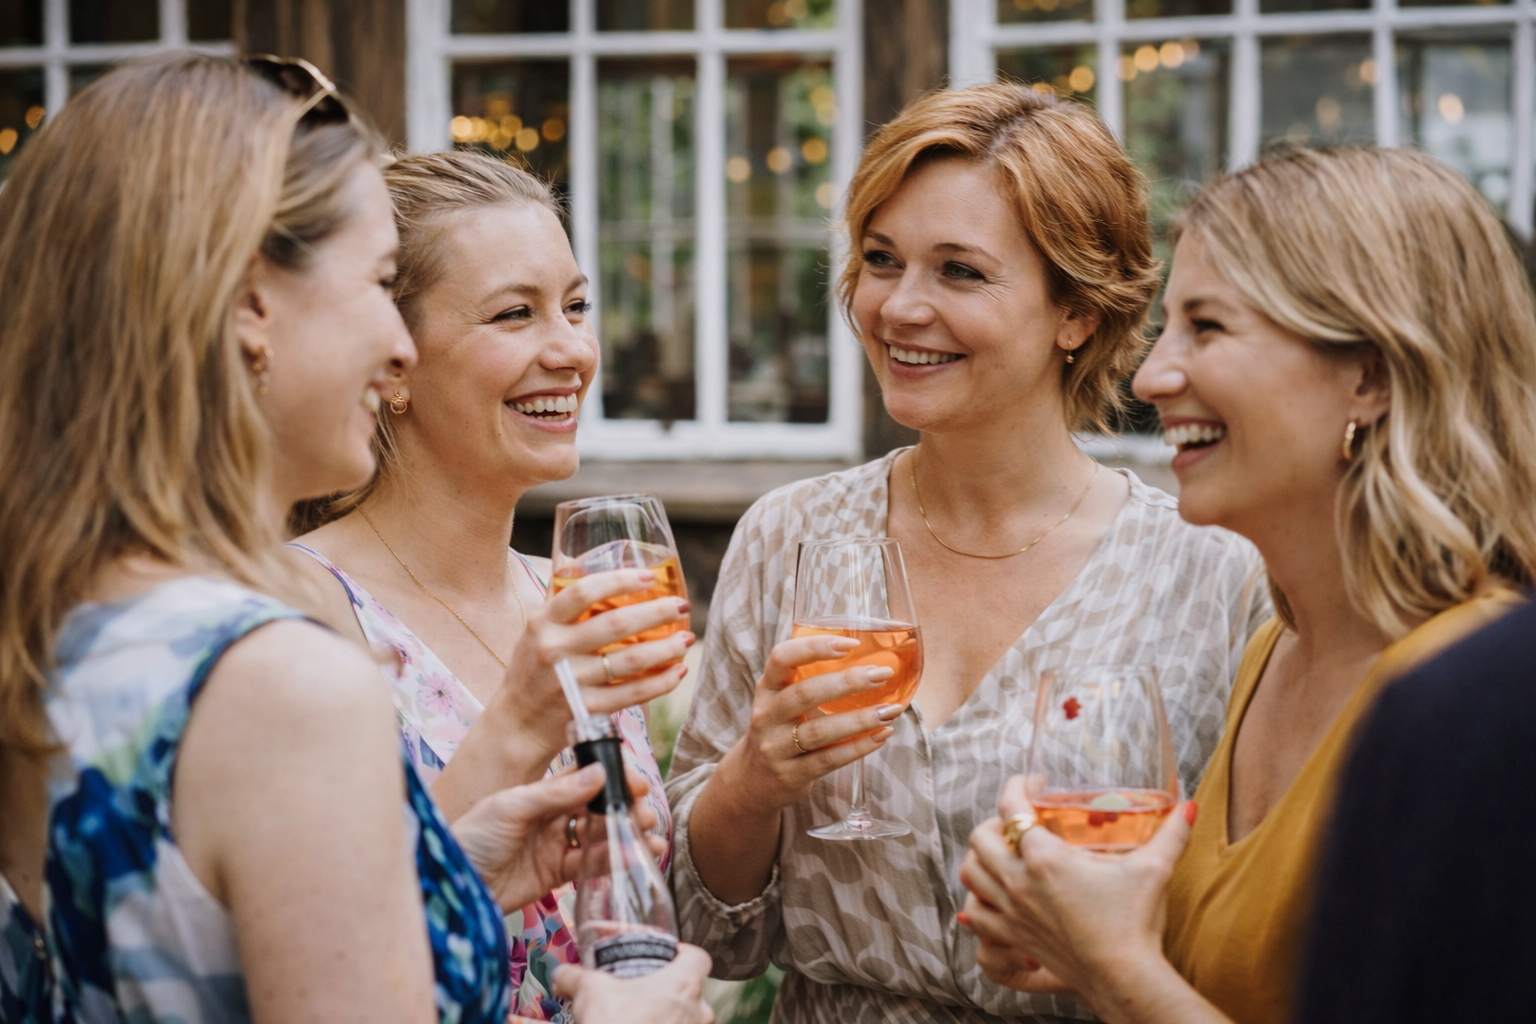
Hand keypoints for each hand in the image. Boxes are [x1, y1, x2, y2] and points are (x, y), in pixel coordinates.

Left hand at [451, 762, 665, 912]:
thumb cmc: (473, 837)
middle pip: (597, 807)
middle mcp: (551, 816)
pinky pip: (590, 865)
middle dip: (624, 807)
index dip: (612, 778)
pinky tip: (635, 857)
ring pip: (599, 836)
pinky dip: (613, 860)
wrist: (454, 885)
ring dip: (625, 833)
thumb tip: (598, 773)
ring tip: (650, 835)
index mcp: (540, 792)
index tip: (636, 782)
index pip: (584, 778)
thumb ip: (555, 793)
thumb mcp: (511, 807)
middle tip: (645, 811)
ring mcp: (555, 845)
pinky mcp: (556, 875)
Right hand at [496, 568, 692, 761]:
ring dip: (667, 648)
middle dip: (657, 613)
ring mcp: (571, 682)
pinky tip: (678, 671)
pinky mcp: (586, 709)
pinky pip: (633, 693)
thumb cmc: (534, 667)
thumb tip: (591, 560)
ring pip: (631, 661)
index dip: (619, 581)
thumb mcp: (537, 629)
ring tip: (687, 638)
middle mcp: (555, 650)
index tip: (649, 576)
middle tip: (682, 605)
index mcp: (543, 622)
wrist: (518, 723)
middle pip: (616, 625)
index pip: (583, 592)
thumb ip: (563, 602)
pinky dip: (661, 682)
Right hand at [553, 943, 715, 1023]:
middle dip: (668, 992)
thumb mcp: (591, 993)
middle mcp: (698, 1012)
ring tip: (640, 1019)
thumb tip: (563, 976)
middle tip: (643, 992)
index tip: (667, 955)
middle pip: (692, 991)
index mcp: (684, 984)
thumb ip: (576, 978)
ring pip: (686, 1020)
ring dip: (667, 1018)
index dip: (682, 954)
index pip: (697, 958)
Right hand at [728, 633, 904, 813]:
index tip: (851, 644)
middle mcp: (767, 715)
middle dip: (847, 681)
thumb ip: (810, 681)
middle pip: (805, 693)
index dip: (815, 647)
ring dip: (860, 719)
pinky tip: (882, 735)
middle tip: (882, 674)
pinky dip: (859, 747)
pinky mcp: (791, 775)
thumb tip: (869, 660)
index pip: (782, 657)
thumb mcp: (781, 701)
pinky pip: (829, 759)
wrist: (752, 781)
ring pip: (820, 731)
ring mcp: (776, 747)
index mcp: (767, 688)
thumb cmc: (779, 730)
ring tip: (891, 710)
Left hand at [956, 775, 1194, 1016]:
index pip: (1011, 807)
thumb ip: (1171, 834)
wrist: (1123, 979)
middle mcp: (1018, 881)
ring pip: (970, 873)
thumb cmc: (1134, 924)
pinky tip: (989, 897)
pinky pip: (976, 916)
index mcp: (1044, 858)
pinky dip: (976, 902)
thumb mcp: (1153, 870)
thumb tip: (1189, 807)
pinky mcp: (1013, 937)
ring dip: (979, 857)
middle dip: (995, 820)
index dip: (1016, 786)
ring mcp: (1011, 912)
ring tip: (1000, 853)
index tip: (1030, 784)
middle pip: (980, 836)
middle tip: (1018, 821)